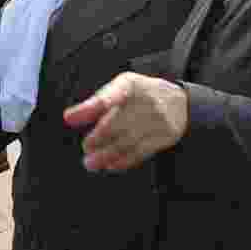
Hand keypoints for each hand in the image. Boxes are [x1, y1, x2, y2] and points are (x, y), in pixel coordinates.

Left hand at [63, 73, 189, 172]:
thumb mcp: (121, 88)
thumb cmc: (142, 95)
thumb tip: (70, 118)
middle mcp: (145, 101)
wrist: (180, 102)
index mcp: (130, 85)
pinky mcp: (164, 136)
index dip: (89, 107)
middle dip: (96, 139)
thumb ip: (96, 103)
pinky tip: (110, 164)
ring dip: (105, 155)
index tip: (70, 118)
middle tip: (86, 147)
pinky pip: (140, 152)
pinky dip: (123, 161)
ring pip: (126, 142)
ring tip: (91, 162)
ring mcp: (157, 119)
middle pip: (115, 124)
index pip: (109, 95)